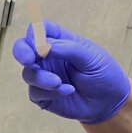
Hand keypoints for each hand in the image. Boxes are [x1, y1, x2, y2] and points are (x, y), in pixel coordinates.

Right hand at [12, 19, 130, 123]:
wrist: (110, 103)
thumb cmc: (104, 74)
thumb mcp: (91, 57)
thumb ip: (68, 48)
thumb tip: (44, 45)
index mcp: (60, 42)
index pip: (40, 29)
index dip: (35, 33)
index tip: (40, 43)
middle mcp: (48, 57)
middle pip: (23, 47)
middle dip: (21, 52)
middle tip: (28, 60)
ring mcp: (44, 75)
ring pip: (28, 73)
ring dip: (41, 78)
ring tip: (59, 83)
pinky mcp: (43, 95)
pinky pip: (35, 92)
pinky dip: (50, 92)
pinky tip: (67, 91)